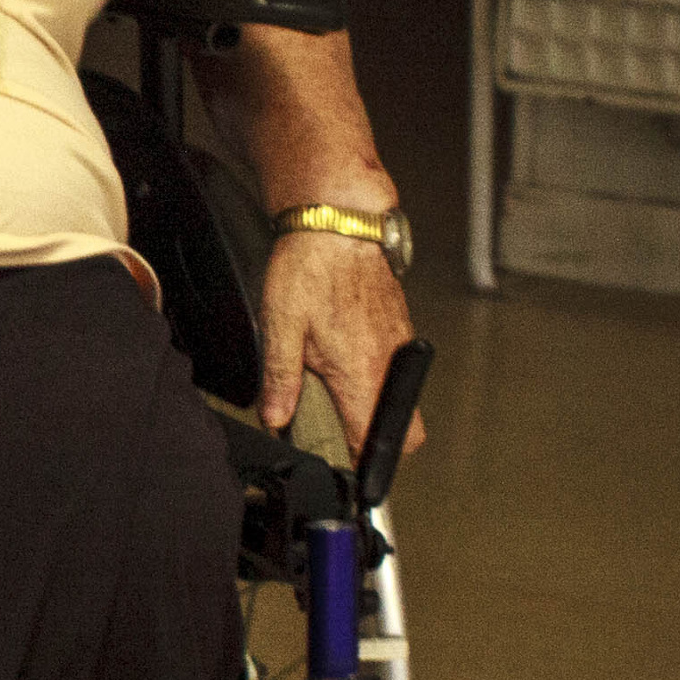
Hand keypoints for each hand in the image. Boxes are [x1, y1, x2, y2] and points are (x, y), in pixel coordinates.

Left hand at [258, 230, 425, 464]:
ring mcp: (398, 344)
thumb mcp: (281, 327)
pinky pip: (394, 366)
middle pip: (404, 428)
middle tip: (338, 426)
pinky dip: (375, 373)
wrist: (338, 223)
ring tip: (334, 384)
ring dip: (372, 402)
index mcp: (361, 373)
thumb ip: (279, 379)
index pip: (377, 439)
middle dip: (376, 437)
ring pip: (399, 396)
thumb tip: (275, 417)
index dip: (358, 456)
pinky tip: (344, 354)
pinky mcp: (399, 326)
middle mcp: (387, 362)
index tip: (337, 454)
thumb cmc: (311, 269)